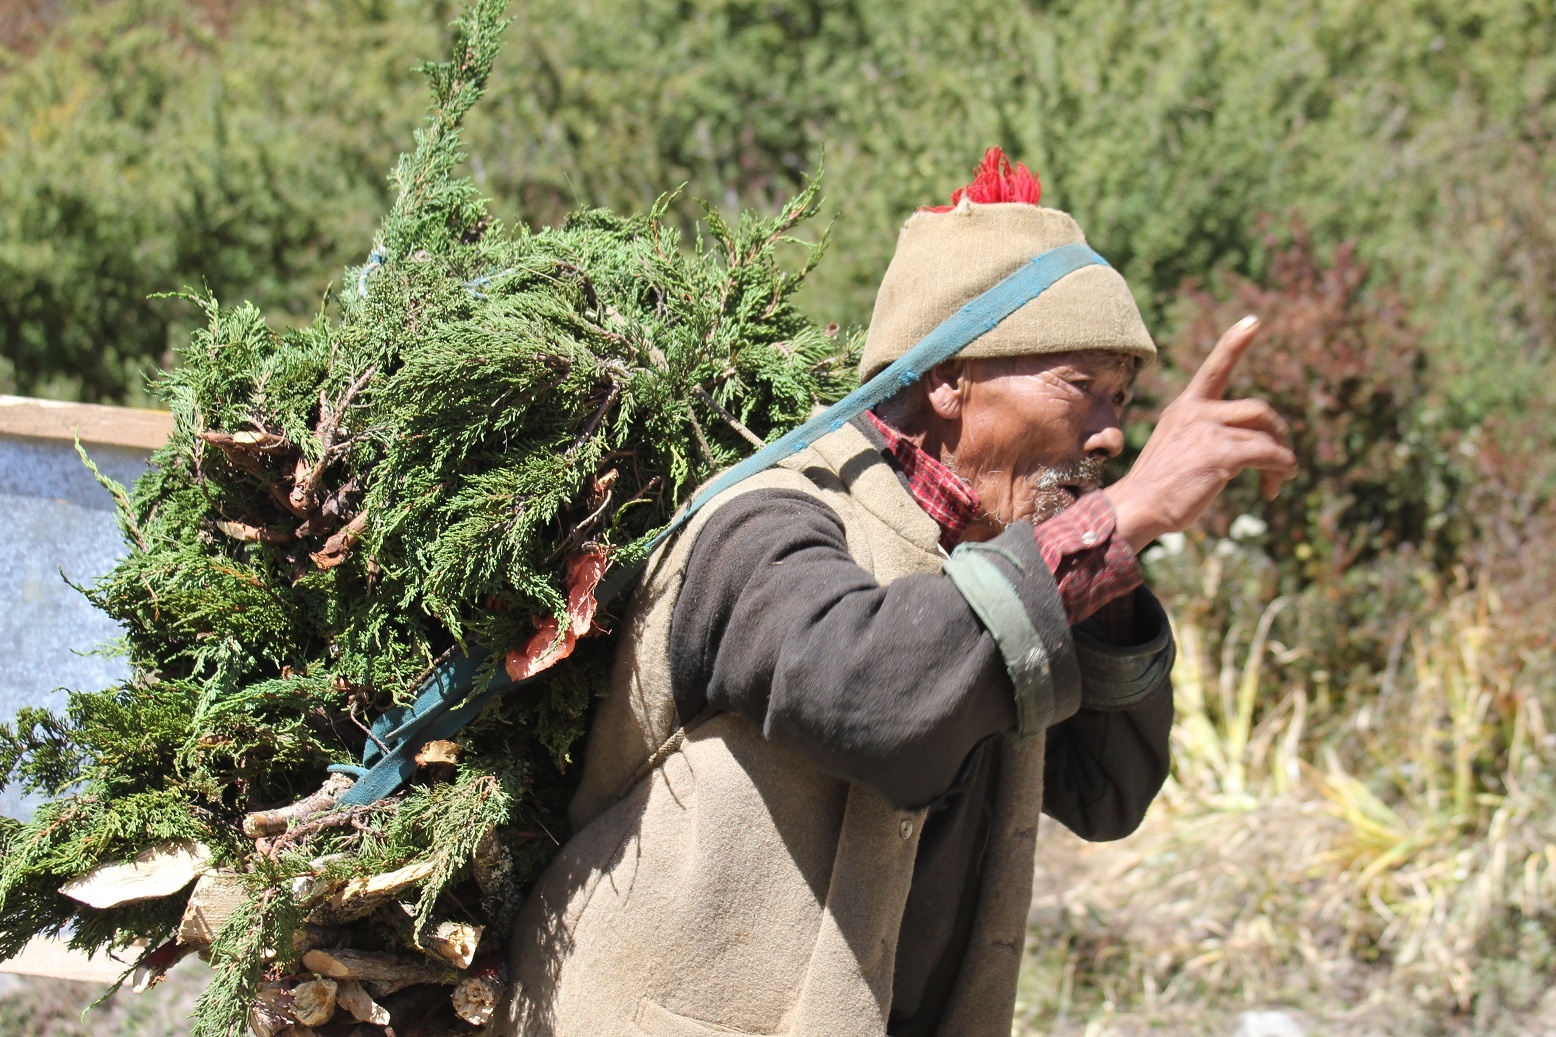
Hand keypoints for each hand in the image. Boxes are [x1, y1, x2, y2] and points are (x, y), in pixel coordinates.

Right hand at [1105, 315, 1297, 552]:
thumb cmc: (1158, 487)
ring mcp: (1209, 431)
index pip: (1214, 369)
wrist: (1137, 507)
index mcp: (1184, 408)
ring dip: (1282, 455)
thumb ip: (1206, 436)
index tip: (1253, 321)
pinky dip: (1281, 468)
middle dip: (1277, 433)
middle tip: (1282, 459)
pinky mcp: (1221, 455)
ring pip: (1265, 433)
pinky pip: (1269, 455)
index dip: (1235, 343)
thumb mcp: (1178, 447)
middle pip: (1257, 410)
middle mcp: (1196, 412)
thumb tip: (1251, 445)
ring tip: (1281, 477)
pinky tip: (1277, 484)